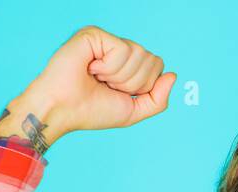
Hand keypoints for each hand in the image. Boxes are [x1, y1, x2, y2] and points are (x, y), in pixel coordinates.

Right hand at [0, 25, 175, 147]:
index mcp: (129, 64)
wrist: (64, 110)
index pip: (158, 66)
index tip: (118, 92)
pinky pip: (122, 50)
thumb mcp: (134, 110)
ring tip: (97, 78)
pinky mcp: (94, 34)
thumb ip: (158, 99)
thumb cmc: (92, 111)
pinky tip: (91, 68)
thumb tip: (173, 76)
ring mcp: (106, 40)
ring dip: (119, 76)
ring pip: (139, 54)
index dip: (143, 86)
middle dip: (133, 82)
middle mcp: (119, 49)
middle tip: (106, 86)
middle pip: (152, 60)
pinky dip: (109, 67)